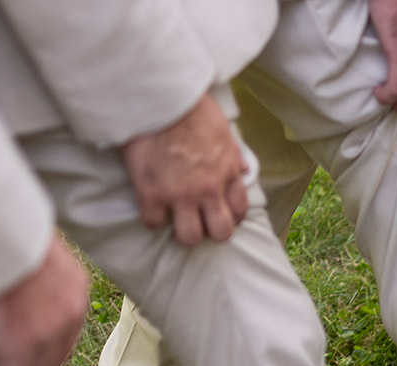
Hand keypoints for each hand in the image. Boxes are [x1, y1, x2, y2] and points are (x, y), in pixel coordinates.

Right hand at [0, 237, 87, 365]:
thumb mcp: (26, 242)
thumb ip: (31, 265)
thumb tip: (16, 274)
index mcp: (74, 285)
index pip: (66, 327)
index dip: (43, 340)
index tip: (17, 339)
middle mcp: (70, 312)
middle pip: (53, 353)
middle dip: (28, 360)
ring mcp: (48, 331)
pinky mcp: (19, 345)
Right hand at [120, 94, 249, 245]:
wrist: (158, 96)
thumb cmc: (191, 107)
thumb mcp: (223, 129)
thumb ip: (233, 153)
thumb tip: (245, 169)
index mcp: (227, 173)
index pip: (239, 211)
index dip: (230, 217)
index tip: (219, 214)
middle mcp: (208, 189)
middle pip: (220, 233)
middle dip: (211, 232)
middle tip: (199, 222)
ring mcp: (180, 194)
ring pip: (189, 237)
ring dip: (183, 233)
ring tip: (175, 220)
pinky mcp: (152, 193)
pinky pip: (153, 223)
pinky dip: (151, 219)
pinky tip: (151, 207)